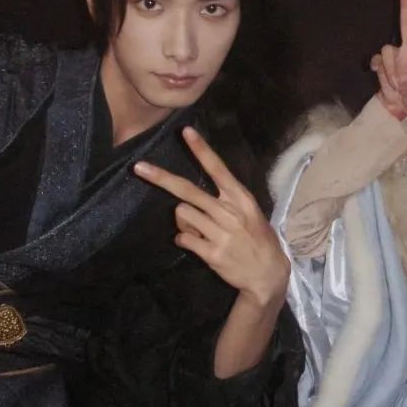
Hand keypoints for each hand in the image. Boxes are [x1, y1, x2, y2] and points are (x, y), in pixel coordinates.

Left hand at [133, 127, 290, 307]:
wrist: (268, 274)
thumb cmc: (257, 239)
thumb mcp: (249, 214)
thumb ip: (222, 203)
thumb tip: (187, 203)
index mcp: (241, 198)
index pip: (218, 168)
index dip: (201, 150)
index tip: (185, 132)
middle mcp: (229, 212)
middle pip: (188, 190)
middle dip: (160, 178)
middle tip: (139, 167)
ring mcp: (220, 233)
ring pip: (181, 215)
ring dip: (184, 222)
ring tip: (200, 231)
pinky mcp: (212, 253)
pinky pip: (183, 239)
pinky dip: (184, 240)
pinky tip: (197, 244)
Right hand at [371, 0, 406, 116]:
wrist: (396, 105)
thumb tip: (405, 85)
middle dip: (406, 2)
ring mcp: (396, 54)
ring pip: (388, 48)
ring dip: (391, 69)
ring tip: (397, 84)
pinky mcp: (382, 61)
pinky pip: (377, 60)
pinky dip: (379, 70)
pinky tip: (382, 77)